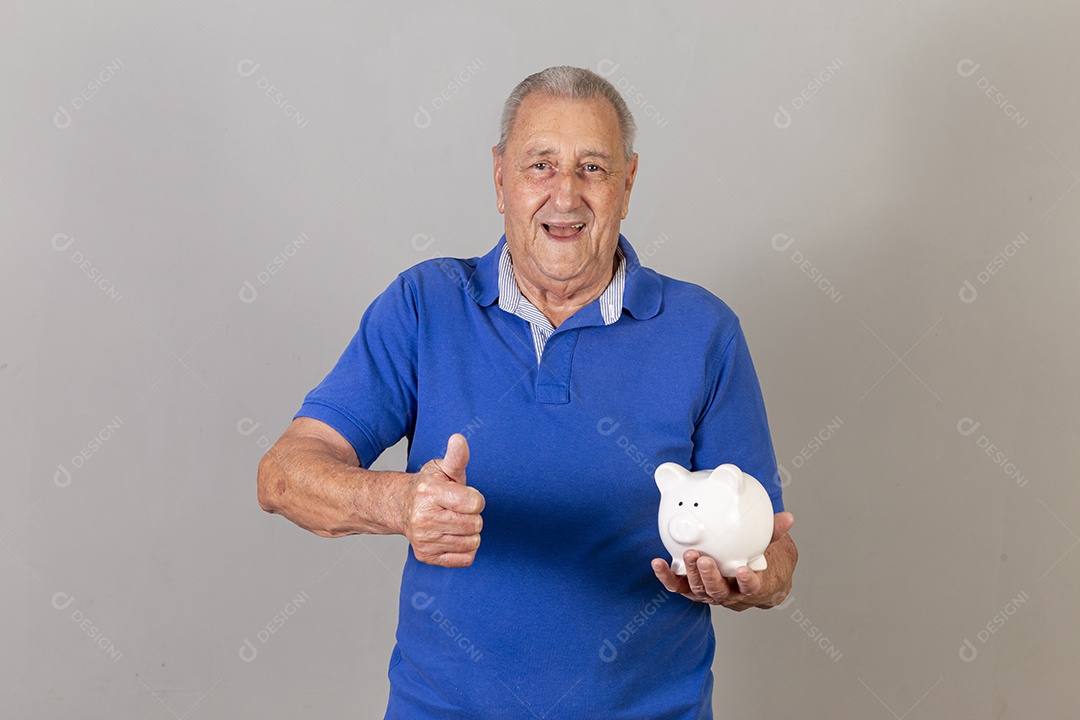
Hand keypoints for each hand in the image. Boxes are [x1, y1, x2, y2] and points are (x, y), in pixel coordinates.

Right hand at [401, 434, 484, 567]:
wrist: (400, 507)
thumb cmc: (428, 486)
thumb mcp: (442, 468)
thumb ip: (457, 456)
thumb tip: (459, 439)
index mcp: (429, 492)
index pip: (475, 504)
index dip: (475, 499)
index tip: (465, 496)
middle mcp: (423, 518)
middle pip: (475, 524)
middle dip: (472, 515)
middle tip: (457, 509)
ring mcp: (424, 540)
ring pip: (472, 542)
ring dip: (469, 532)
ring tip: (454, 521)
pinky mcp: (426, 556)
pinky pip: (465, 559)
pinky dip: (464, 549)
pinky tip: (452, 536)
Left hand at [651, 511, 795, 610]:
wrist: (744, 576)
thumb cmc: (756, 560)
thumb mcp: (767, 547)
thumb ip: (773, 532)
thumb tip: (787, 517)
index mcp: (749, 586)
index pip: (750, 587)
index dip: (746, 582)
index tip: (742, 571)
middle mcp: (728, 594)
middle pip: (718, 591)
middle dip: (710, 576)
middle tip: (704, 559)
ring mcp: (708, 593)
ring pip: (698, 590)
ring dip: (691, 573)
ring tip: (688, 555)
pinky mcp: (691, 589)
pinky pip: (678, 585)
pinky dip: (667, 577)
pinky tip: (657, 563)